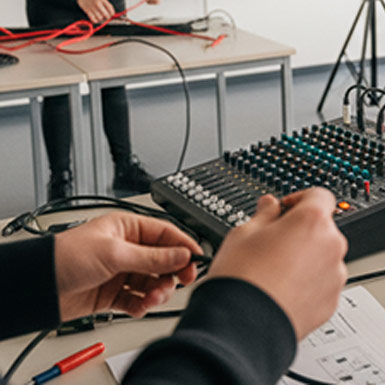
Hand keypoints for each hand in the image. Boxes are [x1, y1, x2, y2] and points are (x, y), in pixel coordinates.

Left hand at [54, 213, 202, 321]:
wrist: (38, 285)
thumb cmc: (66, 257)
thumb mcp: (115, 253)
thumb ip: (152, 256)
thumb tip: (181, 255)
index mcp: (128, 228)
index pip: (165, 233)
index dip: (183, 246)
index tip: (197, 258)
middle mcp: (127, 248)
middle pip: (163, 259)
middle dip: (172, 272)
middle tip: (181, 282)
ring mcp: (120, 271)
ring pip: (152, 281)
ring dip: (157, 290)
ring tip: (154, 297)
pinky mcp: (113, 294)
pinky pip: (137, 298)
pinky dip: (142, 304)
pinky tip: (141, 306)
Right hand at [77, 0, 116, 23]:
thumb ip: (107, 5)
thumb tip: (113, 14)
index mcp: (102, 0)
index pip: (110, 9)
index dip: (112, 13)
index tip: (111, 14)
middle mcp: (97, 4)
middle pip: (106, 15)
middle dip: (107, 17)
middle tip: (106, 16)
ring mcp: (92, 8)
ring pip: (100, 18)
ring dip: (101, 18)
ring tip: (100, 15)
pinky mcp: (87, 11)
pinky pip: (94, 20)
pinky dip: (96, 20)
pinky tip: (96, 18)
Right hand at [207, 189, 347, 339]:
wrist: (244, 327)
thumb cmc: (242, 279)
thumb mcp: (244, 233)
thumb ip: (264, 214)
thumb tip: (270, 205)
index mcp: (313, 221)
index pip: (319, 195)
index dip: (299, 199)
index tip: (283, 209)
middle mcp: (332, 246)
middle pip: (322, 229)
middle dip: (300, 232)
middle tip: (272, 244)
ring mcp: (335, 276)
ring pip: (323, 258)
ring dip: (306, 259)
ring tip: (274, 273)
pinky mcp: (331, 302)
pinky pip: (323, 284)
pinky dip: (308, 283)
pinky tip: (282, 290)